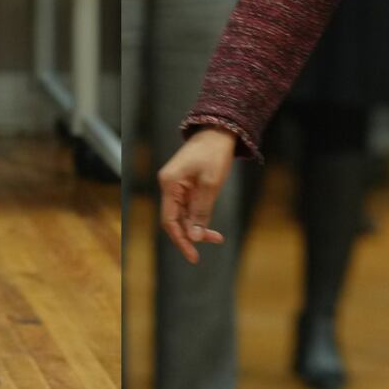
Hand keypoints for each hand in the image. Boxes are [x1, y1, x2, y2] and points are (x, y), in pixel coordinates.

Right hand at [158, 128, 235, 264]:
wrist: (219, 132)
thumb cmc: (214, 154)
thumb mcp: (211, 184)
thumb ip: (202, 211)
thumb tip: (196, 236)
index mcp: (169, 184)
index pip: (169, 220)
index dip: (180, 240)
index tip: (193, 255)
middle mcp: (169, 186)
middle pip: (175, 220)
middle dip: (191, 235)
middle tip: (210, 245)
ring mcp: (177, 186)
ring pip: (184, 216)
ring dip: (198, 228)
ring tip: (217, 238)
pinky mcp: (187, 186)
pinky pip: (190, 208)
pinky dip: (200, 218)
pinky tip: (211, 227)